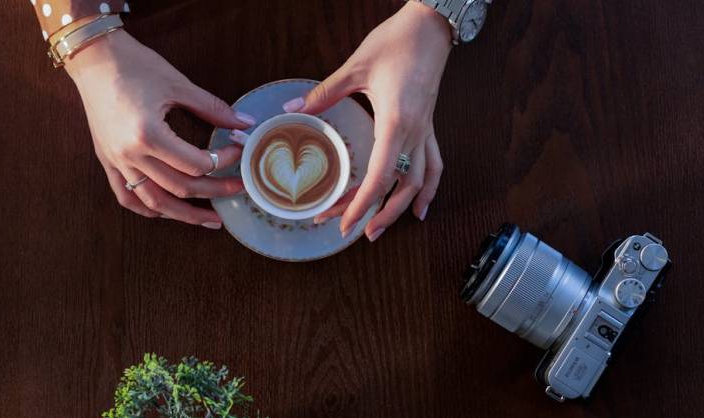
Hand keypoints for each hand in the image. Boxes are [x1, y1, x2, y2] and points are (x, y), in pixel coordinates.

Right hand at [65, 30, 255, 227]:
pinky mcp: (107, 160)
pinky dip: (148, 209)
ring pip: (155, 202)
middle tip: (238, 189)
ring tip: (210, 220)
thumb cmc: (133, 65)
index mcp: (149, 135)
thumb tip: (244, 124)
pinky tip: (167, 212)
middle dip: (215, 192)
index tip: (237, 150)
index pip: (196, 163)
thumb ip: (213, 108)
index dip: (224, 161)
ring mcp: (116, 161)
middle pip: (180, 188)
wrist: (92, 57)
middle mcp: (130, 154)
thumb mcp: (178, 84)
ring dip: (185, 214)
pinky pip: (127, 196)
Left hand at [282, 1, 451, 240]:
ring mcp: (425, 131)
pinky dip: (430, 189)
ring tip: (380, 229)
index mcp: (395, 122)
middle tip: (354, 233)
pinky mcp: (429, 126)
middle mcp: (414, 133)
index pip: (380, 176)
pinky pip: (435, 164)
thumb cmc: (395, 42)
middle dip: (377, 214)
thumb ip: (324, 93)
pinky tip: (422, 207)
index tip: (344, 223)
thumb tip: (291, 108)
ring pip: (420, 182)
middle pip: (399, 187)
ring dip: (401, 209)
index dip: (361, 204)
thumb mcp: (356, 67)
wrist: (429, 26)